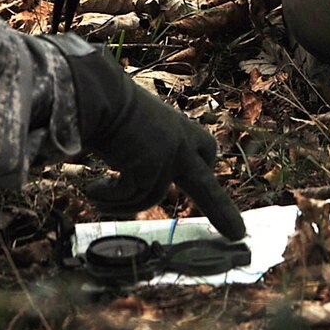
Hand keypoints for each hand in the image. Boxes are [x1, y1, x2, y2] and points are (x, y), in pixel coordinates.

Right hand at [52, 36, 245, 238]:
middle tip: (238, 233)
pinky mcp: (153, 168)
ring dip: (119, 201)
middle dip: (221, 210)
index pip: (205, 149)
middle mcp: (180, 143)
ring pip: (150, 197)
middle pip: (206, 186)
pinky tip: (91, 190)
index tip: (208, 172)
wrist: (102, 96)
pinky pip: (132, 196)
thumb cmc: (110, 105)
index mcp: (178, 128)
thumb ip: (145, 144)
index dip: (204, 163)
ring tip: (95, 195)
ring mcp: (169, 157)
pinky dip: (109, 198)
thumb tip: (129, 161)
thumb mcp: (137, 122)